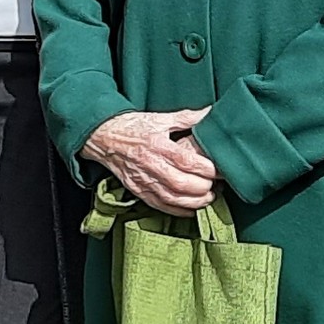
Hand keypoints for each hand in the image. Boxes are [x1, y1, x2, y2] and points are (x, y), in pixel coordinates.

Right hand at [84, 107, 217, 215]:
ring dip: (194, 202)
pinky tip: (190, 208)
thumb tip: (211, 113)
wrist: (101, 137)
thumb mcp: (160, 118)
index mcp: (157, 145)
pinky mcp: (136, 189)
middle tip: (216, 184)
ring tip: (207, 197)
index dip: (208, 169)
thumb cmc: (131, 127)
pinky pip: (159, 205)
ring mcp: (142, 180)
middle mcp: (150, 165)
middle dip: (204, 187)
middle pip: (182, 184)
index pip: (188, 162)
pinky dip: (177, 210)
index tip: (221, 170)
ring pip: (172, 198)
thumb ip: (187, 118)